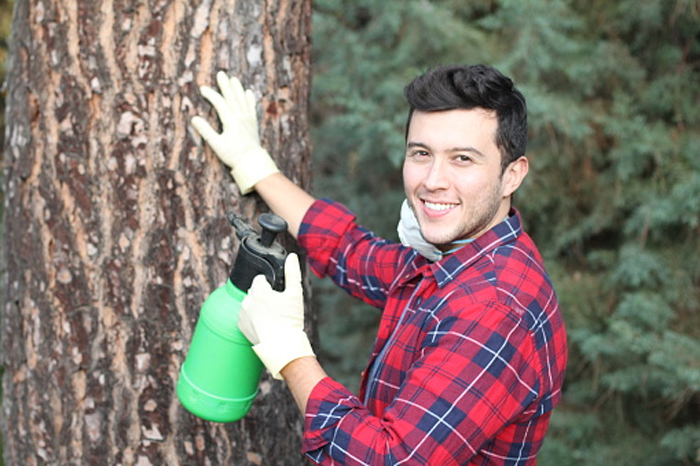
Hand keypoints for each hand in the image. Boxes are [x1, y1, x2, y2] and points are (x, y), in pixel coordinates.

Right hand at [192, 71, 279, 193]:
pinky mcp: (253, 124)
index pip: (220, 103)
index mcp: (231, 121)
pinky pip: (251, 108)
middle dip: (225, 85)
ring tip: (234, 79)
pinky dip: (249, 99)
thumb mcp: (216, 145)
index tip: (202, 88)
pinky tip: (248, 92)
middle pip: (232, 97)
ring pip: (242, 100)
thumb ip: (206, 131)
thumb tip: (194, 118)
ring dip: (237, 89)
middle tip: (221, 74)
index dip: (211, 95)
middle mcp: (240, 117)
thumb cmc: (233, 155)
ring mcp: (248, 120)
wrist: (252, 162)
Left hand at [238, 253, 313, 378]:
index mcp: (258, 291)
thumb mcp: (295, 294)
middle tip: (277, 306)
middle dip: (263, 295)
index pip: (260, 279)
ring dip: (257, 306)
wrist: (282, 346)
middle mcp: (247, 301)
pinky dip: (253, 318)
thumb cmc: (290, 320)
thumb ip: (292, 272)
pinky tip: (265, 324)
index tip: (278, 294)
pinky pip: (245, 316)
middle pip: (254, 291)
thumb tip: (291, 256)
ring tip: (272, 317)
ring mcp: (242, 314)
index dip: (270, 284)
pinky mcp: (240, 326)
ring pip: (249, 303)